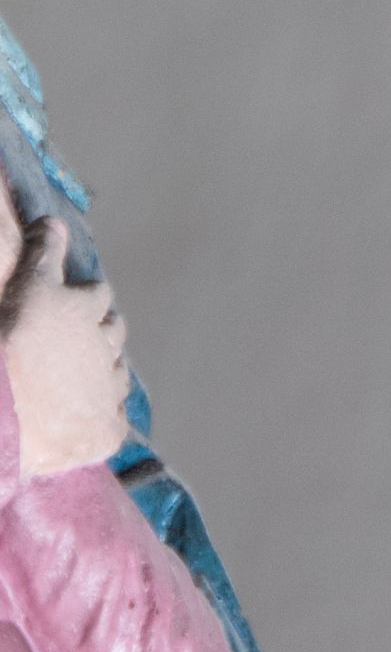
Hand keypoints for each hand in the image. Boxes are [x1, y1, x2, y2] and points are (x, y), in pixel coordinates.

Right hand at [2, 221, 129, 477]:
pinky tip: (88, 423)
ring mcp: (109, 390)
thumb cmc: (13, 341)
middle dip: (101, 332)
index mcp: (89, 308)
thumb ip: (43, 253)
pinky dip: (103, 419)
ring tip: (82, 384)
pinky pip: (114, 421)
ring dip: (105, 374)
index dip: (83, 301)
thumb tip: (54, 220)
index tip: (71, 308)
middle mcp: (107, 345)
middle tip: (78, 345)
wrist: (6, 410)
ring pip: (117, 375)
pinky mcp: (106, 431)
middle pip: (113, 331)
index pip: (97, 295)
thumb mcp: (26, 287)